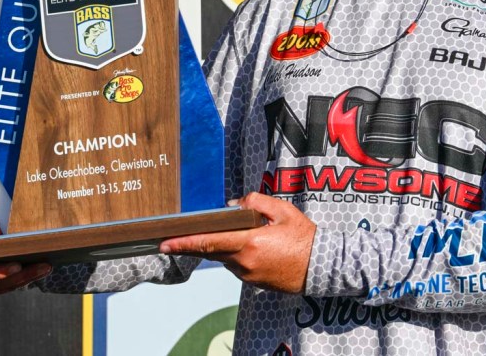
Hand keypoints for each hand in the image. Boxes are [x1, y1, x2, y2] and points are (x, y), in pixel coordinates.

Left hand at [159, 193, 315, 293]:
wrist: (321, 267)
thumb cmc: (304, 237)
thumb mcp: (283, 210)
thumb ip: (256, 202)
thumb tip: (234, 205)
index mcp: (250, 243)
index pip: (208, 242)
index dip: (184, 243)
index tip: (165, 243)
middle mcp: (244, 262)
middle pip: (212, 251)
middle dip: (197, 243)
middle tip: (180, 235)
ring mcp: (248, 275)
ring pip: (225, 258)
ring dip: (225, 246)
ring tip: (245, 233)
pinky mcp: (253, 282)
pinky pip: (236, 265)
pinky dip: (237, 254)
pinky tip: (253, 245)